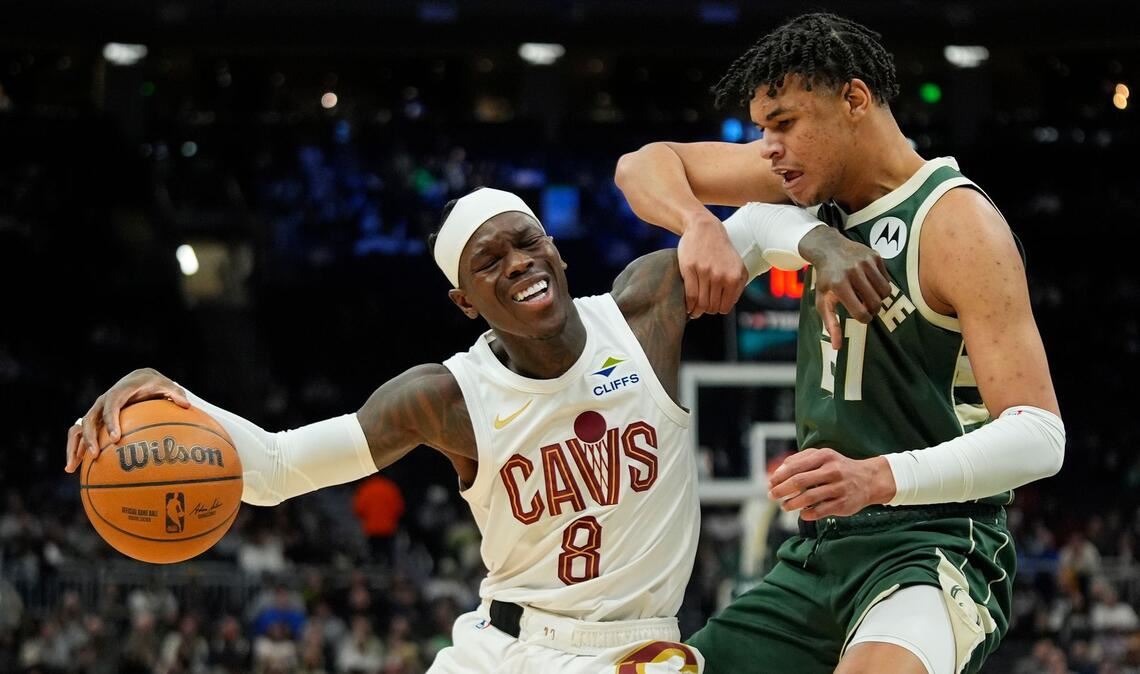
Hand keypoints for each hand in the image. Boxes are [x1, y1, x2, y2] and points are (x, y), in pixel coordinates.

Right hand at [65, 368, 189, 472]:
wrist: (139, 379)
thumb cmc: (155, 384)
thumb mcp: (167, 385)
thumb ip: (176, 393)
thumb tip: (187, 404)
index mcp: (119, 392)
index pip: (111, 405)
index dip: (111, 421)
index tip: (115, 439)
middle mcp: (103, 402)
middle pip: (90, 419)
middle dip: (90, 438)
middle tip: (95, 455)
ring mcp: (96, 412)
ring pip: (79, 429)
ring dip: (74, 447)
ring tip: (71, 467)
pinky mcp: (94, 421)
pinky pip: (80, 435)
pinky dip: (75, 450)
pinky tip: (73, 468)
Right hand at [676, 211, 747, 317]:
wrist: (704, 228)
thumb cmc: (720, 248)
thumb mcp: (737, 265)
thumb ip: (737, 285)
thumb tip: (727, 305)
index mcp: (735, 276)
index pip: (725, 306)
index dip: (718, 309)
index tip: (713, 306)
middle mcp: (721, 276)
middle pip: (712, 307)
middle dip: (707, 309)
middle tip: (703, 306)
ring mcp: (705, 272)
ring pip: (701, 303)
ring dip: (697, 310)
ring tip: (694, 309)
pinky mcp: (690, 269)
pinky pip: (690, 295)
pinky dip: (688, 305)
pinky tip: (688, 306)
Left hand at [767, 448, 895, 520]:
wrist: (870, 479)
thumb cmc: (838, 467)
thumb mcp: (823, 456)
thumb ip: (800, 460)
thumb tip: (778, 471)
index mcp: (824, 456)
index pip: (795, 466)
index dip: (779, 476)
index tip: (769, 483)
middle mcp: (832, 471)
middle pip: (799, 482)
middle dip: (781, 490)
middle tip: (771, 496)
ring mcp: (838, 488)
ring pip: (808, 498)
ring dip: (792, 504)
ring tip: (784, 506)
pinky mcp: (843, 504)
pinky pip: (820, 511)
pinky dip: (807, 513)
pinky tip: (802, 513)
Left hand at [799, 227, 891, 349]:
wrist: (828, 248)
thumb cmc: (826, 279)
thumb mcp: (823, 301)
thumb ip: (831, 324)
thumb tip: (837, 348)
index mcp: (839, 285)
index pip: (861, 312)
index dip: (864, 318)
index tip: (861, 315)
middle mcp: (853, 272)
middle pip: (876, 303)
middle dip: (873, 310)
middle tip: (866, 306)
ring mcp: (865, 263)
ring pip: (885, 292)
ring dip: (879, 298)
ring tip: (868, 295)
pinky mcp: (875, 256)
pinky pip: (887, 279)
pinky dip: (881, 284)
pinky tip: (869, 281)